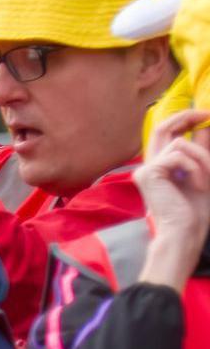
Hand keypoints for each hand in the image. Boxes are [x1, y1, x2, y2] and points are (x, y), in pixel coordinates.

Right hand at [134, 108, 209, 290]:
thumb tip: (204, 129)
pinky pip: (179, 156)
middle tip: (206, 115)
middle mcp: (149, 165)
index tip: (206, 116)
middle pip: (161, 127)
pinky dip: (196, 169)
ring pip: (179, 144)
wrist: (185, 233)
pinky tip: (198, 185)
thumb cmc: (195, 212)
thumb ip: (201, 153)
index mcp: (160, 166)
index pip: (167, 133)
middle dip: (186, 117)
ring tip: (208, 179)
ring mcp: (146, 169)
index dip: (184, 119)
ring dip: (203, 158)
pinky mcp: (149, 173)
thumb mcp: (204, 175)